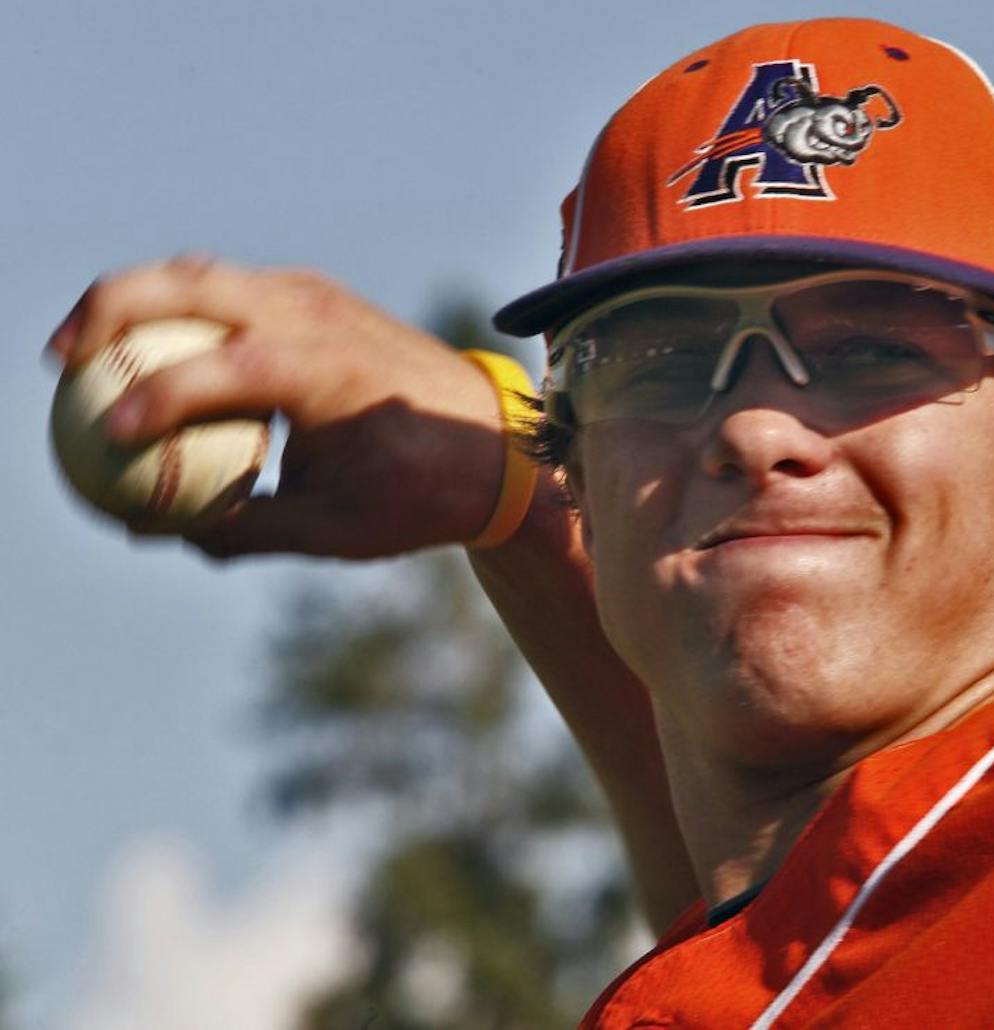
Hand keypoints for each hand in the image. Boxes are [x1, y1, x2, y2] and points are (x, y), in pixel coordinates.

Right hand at [46, 254, 511, 558]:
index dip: (158, 399)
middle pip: (190, 283)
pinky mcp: (316, 294)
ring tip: (85, 349)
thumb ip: (249, 529)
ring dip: (137, 299)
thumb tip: (164, 530)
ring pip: (202, 273)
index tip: (110, 433)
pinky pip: (230, 285)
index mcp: (326, 369)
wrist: (495, 443)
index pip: (221, 370)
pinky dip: (179, 306)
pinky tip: (150, 347)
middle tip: (60, 362)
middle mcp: (316, 314)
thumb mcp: (338, 529)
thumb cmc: (423, 492)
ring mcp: (316, 294)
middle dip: (110, 311)